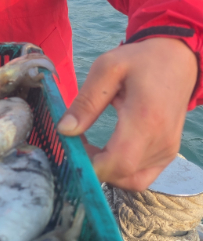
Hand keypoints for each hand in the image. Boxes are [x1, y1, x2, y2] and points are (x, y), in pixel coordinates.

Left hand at [57, 38, 197, 189]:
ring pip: (129, 180)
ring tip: (90, 145)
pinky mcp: (168, 155)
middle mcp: (161, 141)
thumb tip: (64, 130)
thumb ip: (86, 102)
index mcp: (146, 119)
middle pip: (121, 174)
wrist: (177, 60)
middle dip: (91, 165)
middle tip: (76, 141)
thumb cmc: (141, 61)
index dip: (89, 165)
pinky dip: (120, 171)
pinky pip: (141, 176)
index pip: (118, 163)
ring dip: (104, 169)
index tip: (70, 146)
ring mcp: (167, 151)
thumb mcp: (107, 69)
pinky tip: (107, 150)